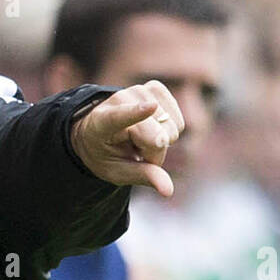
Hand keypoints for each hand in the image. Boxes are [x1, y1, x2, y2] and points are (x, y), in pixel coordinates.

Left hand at [70, 80, 184, 196]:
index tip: (150, 107)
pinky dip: (171, 129)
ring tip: (141, 139)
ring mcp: (138, 90)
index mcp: (101, 122)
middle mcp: (120, 100)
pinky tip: (153, 128)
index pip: (119, 117)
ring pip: (171, 128)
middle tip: (135, 151)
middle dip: (153, 153)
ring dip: (162, 141)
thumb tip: (169, 191)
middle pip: (157, 136)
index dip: (135, 113)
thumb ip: (143, 176)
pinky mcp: (155, 88)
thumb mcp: (117, 172)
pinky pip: (179, 119)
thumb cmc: (107, 153)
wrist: (100, 130)